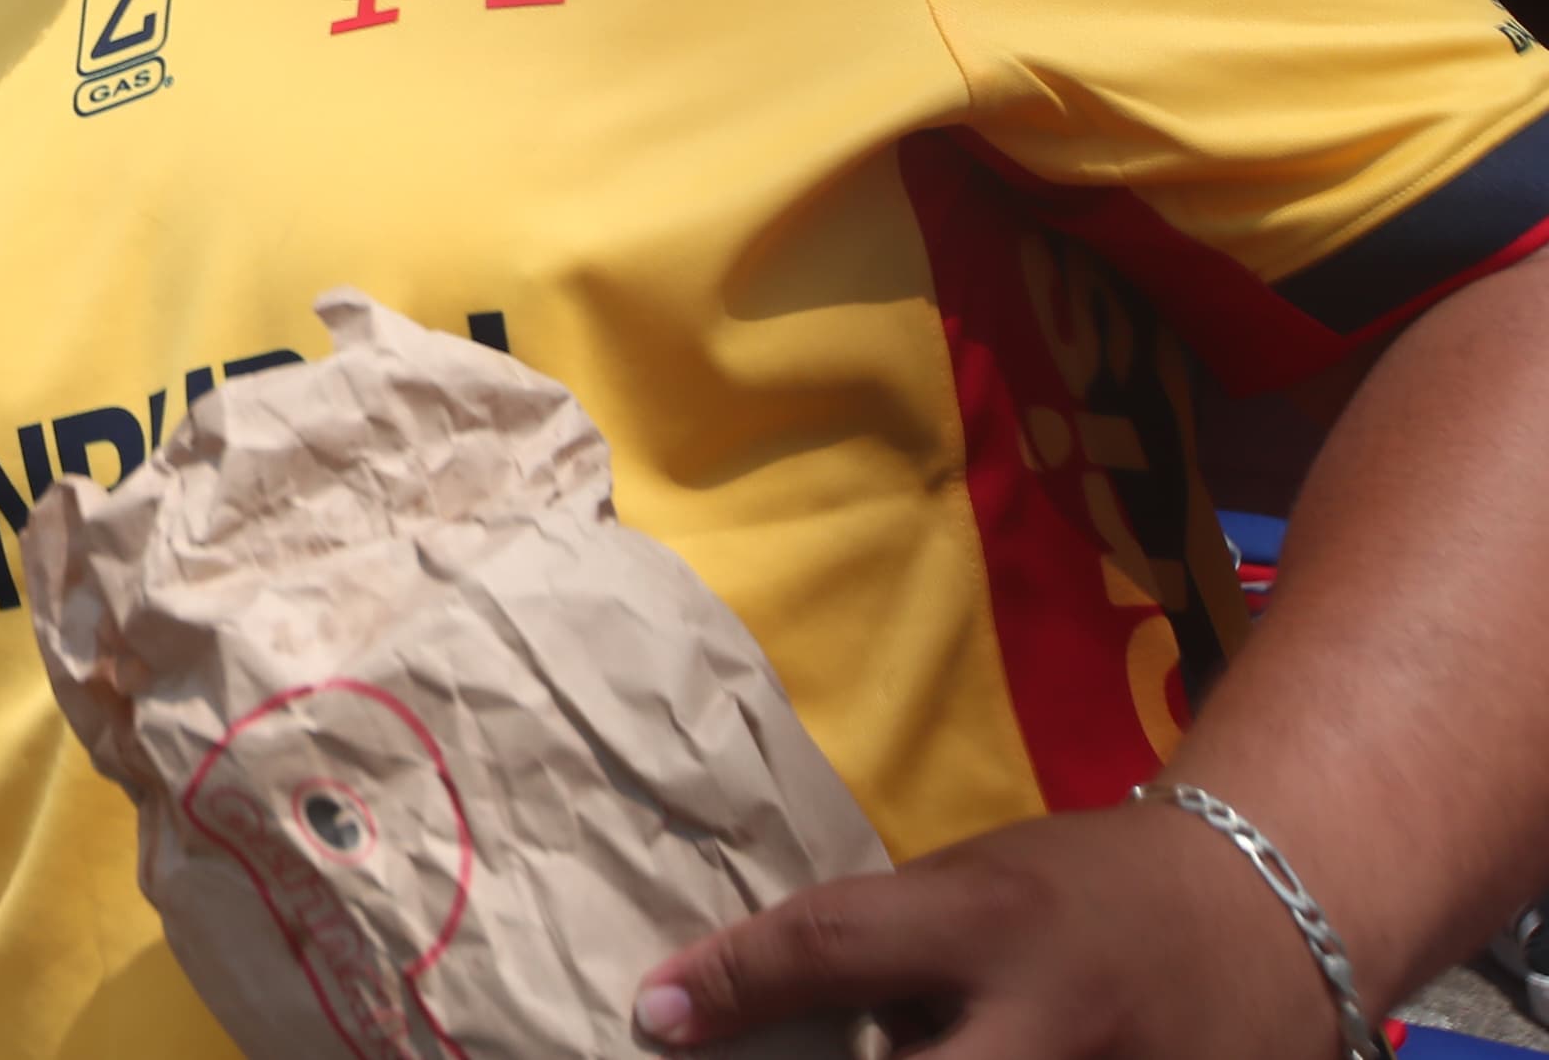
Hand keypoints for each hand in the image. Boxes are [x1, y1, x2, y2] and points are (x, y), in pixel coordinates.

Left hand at [637, 794, 1347, 1056]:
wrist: (1272, 909)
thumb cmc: (1089, 888)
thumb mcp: (978, 883)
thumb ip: (888, 951)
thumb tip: (758, 1012)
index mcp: (992, 921)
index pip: (831, 945)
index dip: (731, 982)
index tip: (654, 1015)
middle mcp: (1052, 1017)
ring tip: (900, 1050)